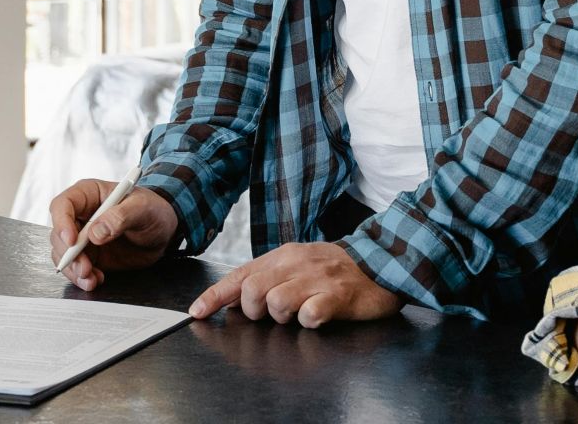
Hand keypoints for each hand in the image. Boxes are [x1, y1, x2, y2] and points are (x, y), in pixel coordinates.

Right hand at [49, 177, 179, 290]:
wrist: (163, 231)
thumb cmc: (153, 210)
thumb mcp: (143, 208)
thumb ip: (121, 216)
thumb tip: (96, 232)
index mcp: (89, 194)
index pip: (63, 205)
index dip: (62, 223)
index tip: (72, 241)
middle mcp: (81, 215)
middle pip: (59, 234)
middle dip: (68, 254)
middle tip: (85, 268)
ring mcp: (83, 236)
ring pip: (63, 254)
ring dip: (73, 270)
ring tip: (91, 278)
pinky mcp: (89, 255)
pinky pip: (75, 268)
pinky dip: (82, 277)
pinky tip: (96, 280)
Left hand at [187, 242, 403, 327]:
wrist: (381, 262)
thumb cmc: (334, 269)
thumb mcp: (297, 264)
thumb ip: (267, 277)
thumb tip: (232, 298)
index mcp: (283, 256)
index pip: (240, 275)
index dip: (215, 296)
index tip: (196, 312)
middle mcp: (296, 264)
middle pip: (252, 290)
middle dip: (253, 309)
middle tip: (270, 314)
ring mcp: (317, 279)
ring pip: (276, 303)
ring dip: (281, 317)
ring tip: (298, 313)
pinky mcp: (337, 296)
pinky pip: (309, 315)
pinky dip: (308, 321)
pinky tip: (318, 316)